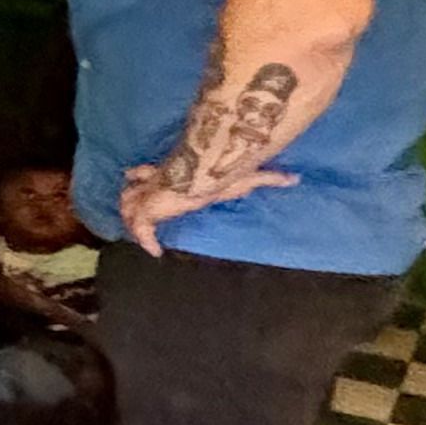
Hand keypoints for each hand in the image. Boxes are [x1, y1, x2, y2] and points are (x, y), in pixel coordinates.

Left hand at [117, 161, 292, 254]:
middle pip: (134, 186)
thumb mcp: (248, 176)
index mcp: (176, 173)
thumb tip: (296, 178)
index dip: (144, 176)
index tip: (139, 178)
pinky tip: (155, 252)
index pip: (152, 172)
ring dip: (130, 213)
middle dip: (131, 196)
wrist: (203, 172)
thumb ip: (269, 177)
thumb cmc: (221, 172)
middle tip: (132, 207)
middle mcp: (160, 182)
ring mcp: (151, 194)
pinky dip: (145, 238)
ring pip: (129, 202)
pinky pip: (141, 226)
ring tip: (136, 231)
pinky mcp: (150, 209)